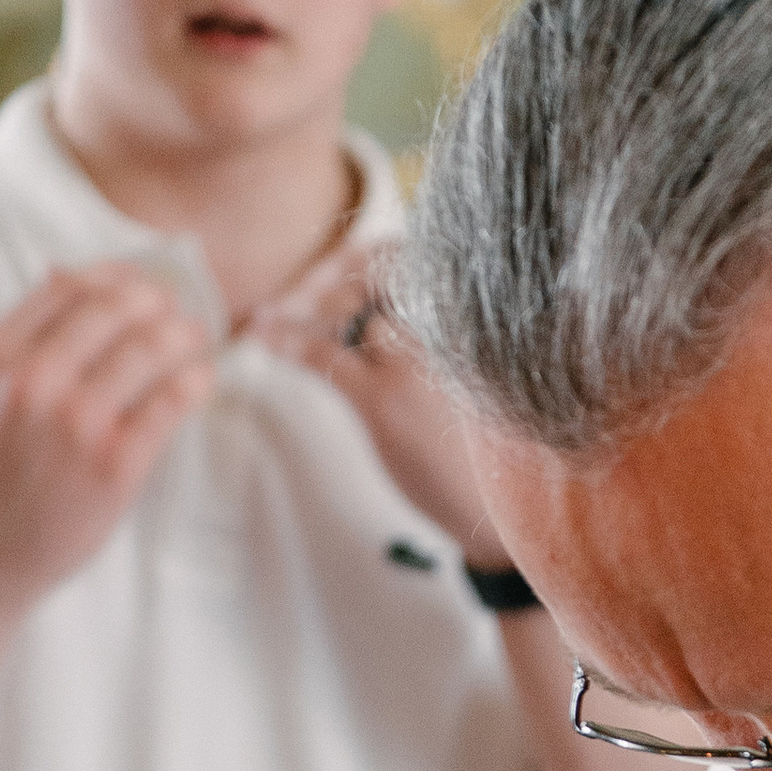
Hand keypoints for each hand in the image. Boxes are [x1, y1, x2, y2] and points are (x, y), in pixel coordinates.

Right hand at [0, 265, 214, 617]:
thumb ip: (19, 339)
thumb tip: (70, 273)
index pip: (68, 285)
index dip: (117, 277)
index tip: (142, 285)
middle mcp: (31, 381)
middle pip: (114, 308)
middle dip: (158, 301)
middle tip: (179, 311)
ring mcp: (75, 422)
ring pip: (148, 348)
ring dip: (184, 335)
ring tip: (196, 340)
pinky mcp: (114, 463)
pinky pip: (169, 403)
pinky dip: (194, 382)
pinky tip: (201, 381)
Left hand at [249, 250, 510, 559]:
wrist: (507, 514)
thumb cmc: (497, 453)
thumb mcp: (481, 379)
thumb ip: (446, 337)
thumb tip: (393, 309)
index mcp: (476, 315)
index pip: (407, 256)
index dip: (364, 256)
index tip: (337, 267)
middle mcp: (450, 325)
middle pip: (370, 274)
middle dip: (327, 280)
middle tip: (300, 295)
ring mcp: (415, 361)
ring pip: (342, 308)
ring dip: (303, 310)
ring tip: (275, 315)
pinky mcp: (384, 399)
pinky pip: (322, 355)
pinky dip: (286, 341)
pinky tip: (264, 333)